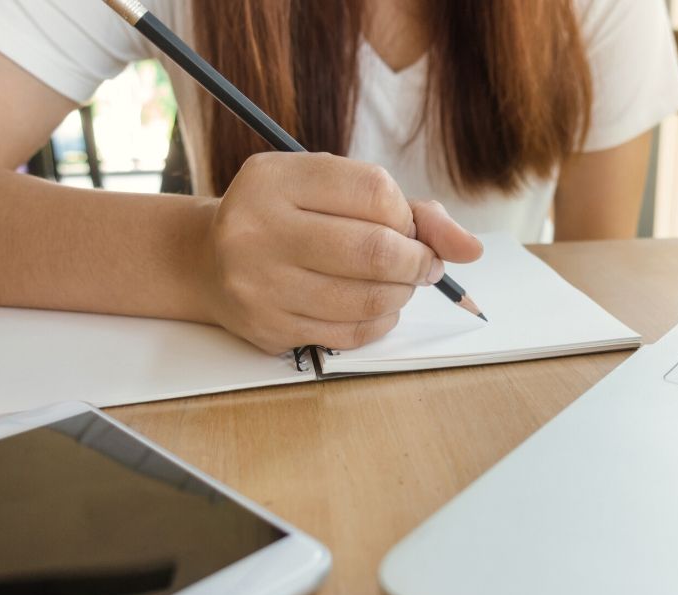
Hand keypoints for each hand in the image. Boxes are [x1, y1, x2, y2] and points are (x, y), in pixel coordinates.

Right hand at [197, 152, 482, 353]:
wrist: (207, 261)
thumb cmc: (287, 217)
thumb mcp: (331, 189)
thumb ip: (406, 209)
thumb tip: (469, 249)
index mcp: (276, 178)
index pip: (375, 192)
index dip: (408, 215)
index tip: (408, 226)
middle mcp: (258, 228)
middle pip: (377, 251)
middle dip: (418, 261)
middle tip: (423, 264)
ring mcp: (259, 283)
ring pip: (369, 298)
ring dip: (402, 293)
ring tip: (398, 283)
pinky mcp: (268, 328)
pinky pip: (351, 333)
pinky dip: (379, 320)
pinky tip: (374, 305)